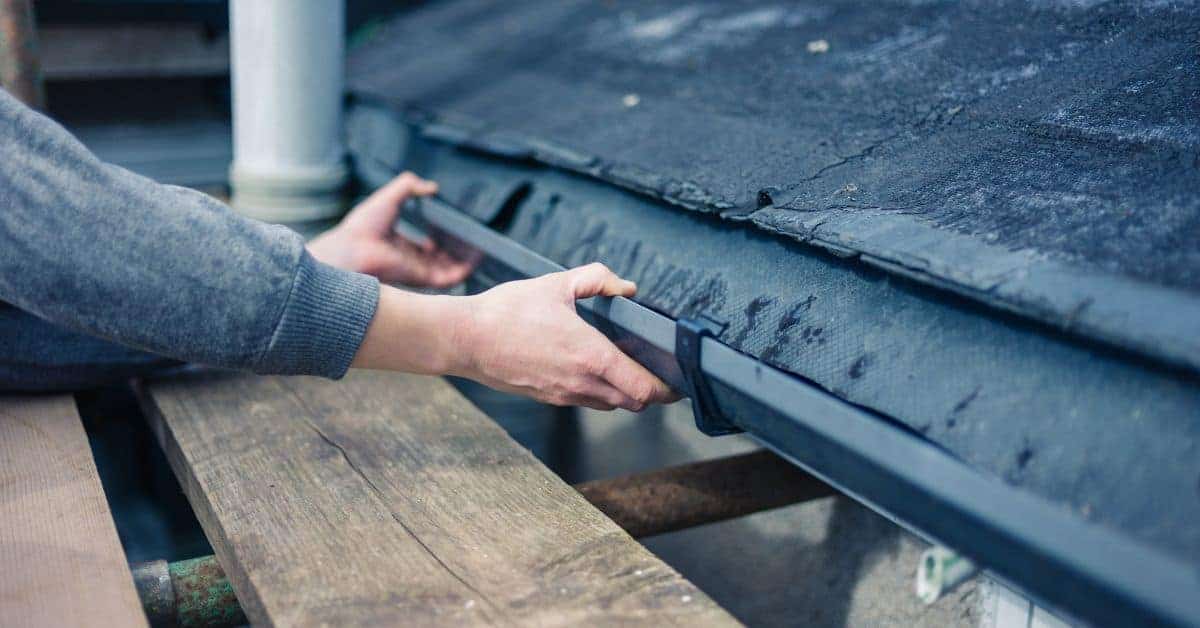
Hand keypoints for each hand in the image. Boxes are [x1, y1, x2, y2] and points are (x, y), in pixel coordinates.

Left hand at [307, 172, 473, 286]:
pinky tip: (475, 259)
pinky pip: (449, 279)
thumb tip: (431, 186)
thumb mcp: (390, 196)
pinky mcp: (422, 278)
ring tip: (481, 249)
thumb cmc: (364, 225)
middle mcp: (409, 260)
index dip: (441, 240)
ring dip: (465, 262)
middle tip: (473, 242)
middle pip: (439, 260)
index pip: (425, 248)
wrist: (352, 248)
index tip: (454, 231)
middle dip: (457, 253)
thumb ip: (409, 186)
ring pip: (448, 270)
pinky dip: (464, 270)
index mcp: (399, 245)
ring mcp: (416, 271)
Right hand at [447, 263, 679, 410]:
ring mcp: (564, 394)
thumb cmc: (507, 312)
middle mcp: (581, 382)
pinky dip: (600, 391)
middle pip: (634, 402)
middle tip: (657, 370)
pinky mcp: (548, 398)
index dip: (666, 388)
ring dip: (624, 392)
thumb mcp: (556, 284)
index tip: (677, 378)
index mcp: (590, 355)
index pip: (643, 388)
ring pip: (611, 405)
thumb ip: (597, 280)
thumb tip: (626, 287)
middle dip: (650, 390)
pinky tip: (592, 368)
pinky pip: (586, 401)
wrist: (465, 340)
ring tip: (626, 368)